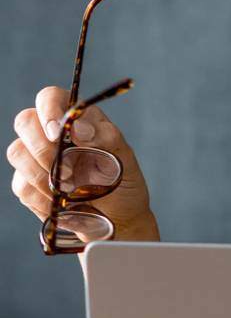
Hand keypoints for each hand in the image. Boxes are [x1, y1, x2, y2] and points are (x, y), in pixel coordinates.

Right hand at [7, 86, 160, 262]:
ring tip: (70, 189)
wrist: (118, 220)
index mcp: (78, 120)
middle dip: (41, 146)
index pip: (51, 97)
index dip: (48, 109)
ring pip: (17, 152)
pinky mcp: (28, 183)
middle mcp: (54, 135)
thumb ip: (105, 138)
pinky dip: (42, 196)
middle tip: (67, 170)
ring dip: (42, 174)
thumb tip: (78, 127)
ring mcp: (38, 158)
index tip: (57, 132)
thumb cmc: (124, 183)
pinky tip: (62, 203)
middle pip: (25, 121)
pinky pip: (21, 185)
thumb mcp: (124, 159)